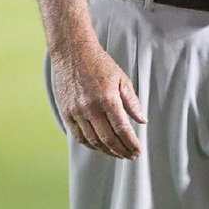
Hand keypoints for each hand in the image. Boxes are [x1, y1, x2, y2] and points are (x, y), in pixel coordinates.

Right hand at [50, 42, 145, 158]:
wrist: (73, 52)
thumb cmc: (100, 64)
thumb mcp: (121, 78)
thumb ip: (132, 101)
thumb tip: (142, 121)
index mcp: (108, 98)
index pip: (122, 129)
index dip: (131, 143)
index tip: (138, 151)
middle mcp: (91, 108)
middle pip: (108, 139)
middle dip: (121, 151)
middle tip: (131, 156)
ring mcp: (77, 111)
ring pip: (93, 141)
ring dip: (107, 151)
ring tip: (118, 154)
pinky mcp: (66, 112)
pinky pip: (78, 136)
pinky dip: (90, 145)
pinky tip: (100, 147)